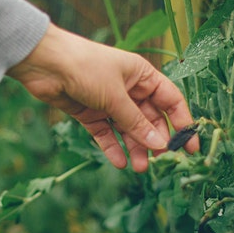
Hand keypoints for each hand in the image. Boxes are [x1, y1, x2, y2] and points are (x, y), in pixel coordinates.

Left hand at [7, 24, 197, 171]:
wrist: (45, 64)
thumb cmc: (85, 68)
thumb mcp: (115, 96)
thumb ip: (136, 122)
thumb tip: (159, 144)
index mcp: (141, 75)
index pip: (170, 100)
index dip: (181, 122)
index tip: (189, 146)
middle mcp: (128, 88)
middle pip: (149, 118)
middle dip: (155, 140)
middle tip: (160, 163)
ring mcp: (108, 102)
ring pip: (128, 129)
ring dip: (135, 148)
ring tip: (139, 168)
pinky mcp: (90, 112)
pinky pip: (106, 133)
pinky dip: (113, 147)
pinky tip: (120, 163)